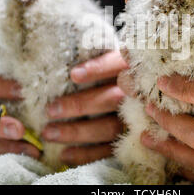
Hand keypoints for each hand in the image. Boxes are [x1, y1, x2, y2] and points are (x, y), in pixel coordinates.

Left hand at [41, 50, 127, 165]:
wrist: (144, 89)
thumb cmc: (116, 68)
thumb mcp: (110, 53)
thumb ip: (94, 47)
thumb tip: (59, 41)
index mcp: (134, 66)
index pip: (119, 64)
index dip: (99, 68)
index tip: (73, 75)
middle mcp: (138, 93)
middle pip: (111, 99)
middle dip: (80, 105)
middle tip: (50, 109)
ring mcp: (136, 118)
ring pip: (109, 126)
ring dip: (78, 132)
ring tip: (49, 132)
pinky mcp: (130, 139)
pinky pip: (109, 149)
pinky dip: (86, 153)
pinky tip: (64, 154)